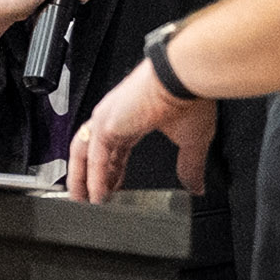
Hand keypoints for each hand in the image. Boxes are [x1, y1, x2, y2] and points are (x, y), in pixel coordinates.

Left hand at [68, 61, 215, 202]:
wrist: (184, 77)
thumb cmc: (189, 95)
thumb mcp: (191, 140)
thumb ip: (190, 167)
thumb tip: (197, 187)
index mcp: (133, 116)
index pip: (114, 149)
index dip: (111, 172)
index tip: (111, 189)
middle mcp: (115, 116)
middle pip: (91, 152)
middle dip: (89, 177)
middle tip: (89, 199)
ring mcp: (107, 119)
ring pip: (83, 154)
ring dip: (82, 180)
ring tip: (83, 202)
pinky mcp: (106, 124)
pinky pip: (94, 158)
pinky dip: (94, 180)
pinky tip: (97, 197)